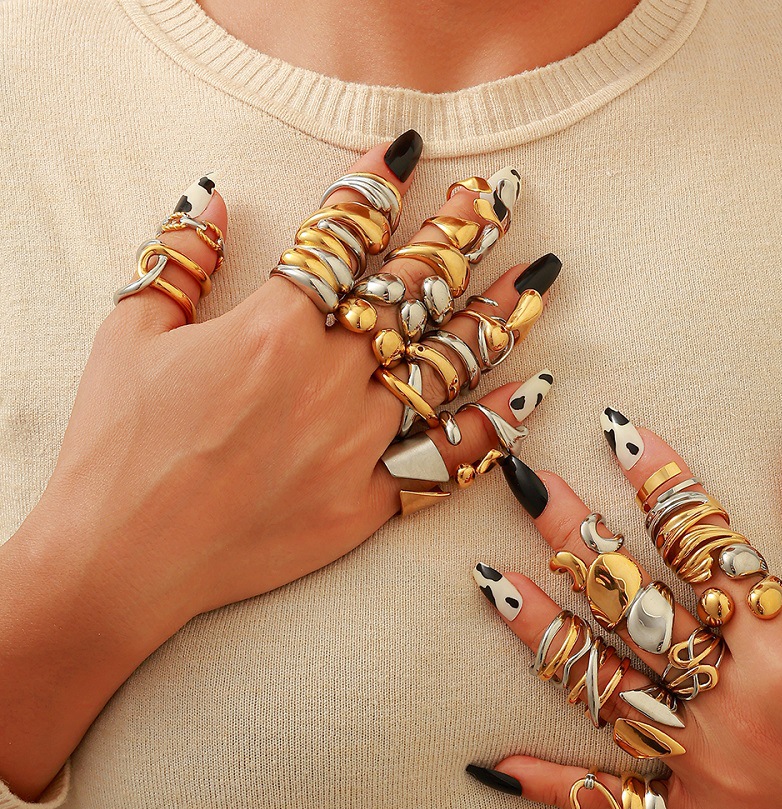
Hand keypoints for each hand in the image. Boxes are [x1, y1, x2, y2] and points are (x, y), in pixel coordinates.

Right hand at [17, 133, 561, 641]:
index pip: (341, 238)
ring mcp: (357, 444)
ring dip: (497, 316)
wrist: (125, 559)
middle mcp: (330, 379)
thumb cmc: (118, 448)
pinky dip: (493, 426)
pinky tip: (532, 391)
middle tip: (500, 197)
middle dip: (459, 234)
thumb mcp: (129, 336)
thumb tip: (216, 199)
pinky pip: (447, 460)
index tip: (406, 152)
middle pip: (413, 291)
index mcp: (272, 329)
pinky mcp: (368, 504)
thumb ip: (178, 261)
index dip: (375, 186)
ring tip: (538, 279)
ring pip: (447, 367)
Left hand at [467, 411, 781, 808]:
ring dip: (544, 634)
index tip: (619, 433)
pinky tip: (490, 765)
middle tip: (523, 485)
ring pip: (605, 689)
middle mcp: (736, 704)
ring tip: (491, 582)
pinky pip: (612, 804)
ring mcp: (708, 765)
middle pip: (636, 606)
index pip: (706, 546)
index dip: (663, 484)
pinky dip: (551, 786)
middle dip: (578, 539)